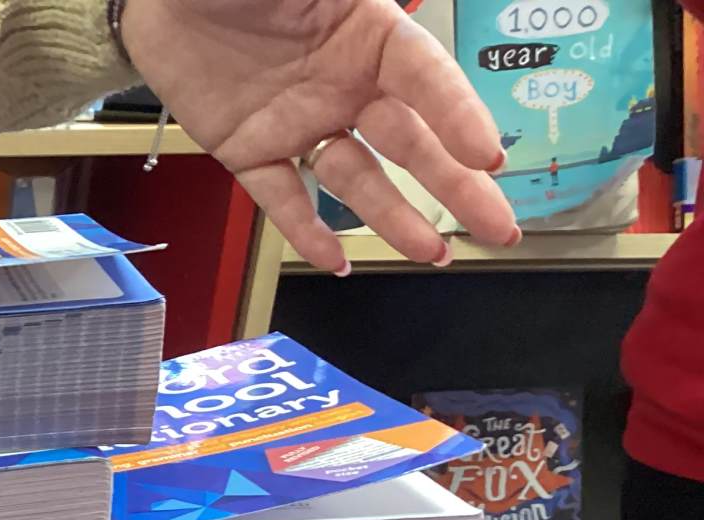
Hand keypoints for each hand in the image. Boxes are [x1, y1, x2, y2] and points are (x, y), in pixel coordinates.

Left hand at [119, 0, 519, 270]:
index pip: (427, 78)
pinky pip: (284, 198)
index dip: (459, 117)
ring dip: (396, 217)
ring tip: (433, 253)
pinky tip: (336, 261)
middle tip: (497, 227)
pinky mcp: (249, 150)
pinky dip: (306, 231)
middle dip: (456, 185)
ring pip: (357, 177)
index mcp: (368, 31)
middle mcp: (343, 83)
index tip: (489, 156)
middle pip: (410, 141)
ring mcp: (299, 120)